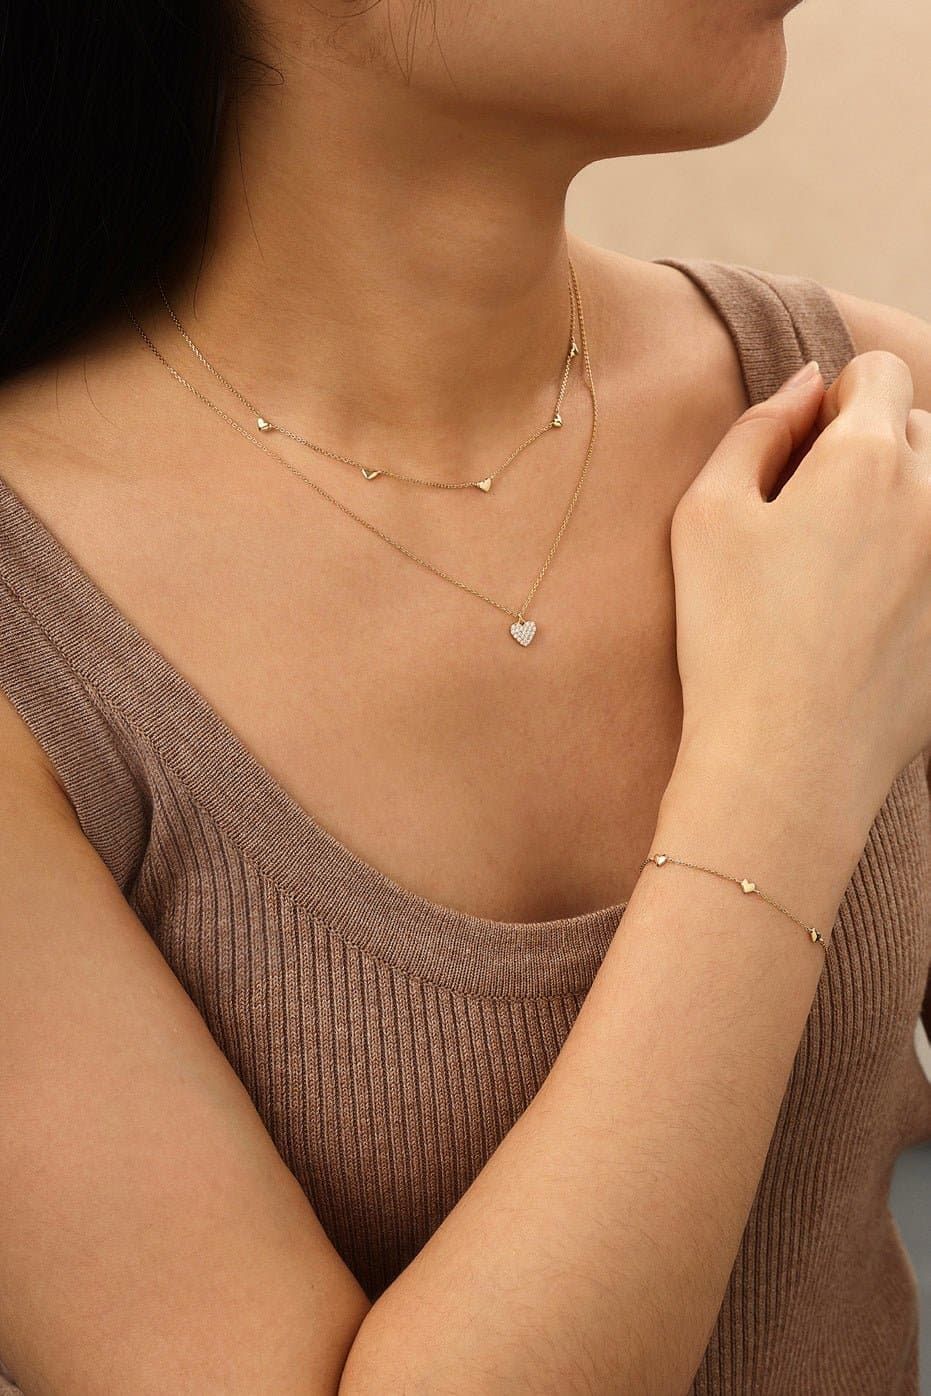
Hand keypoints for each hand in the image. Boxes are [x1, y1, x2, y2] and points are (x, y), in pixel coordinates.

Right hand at [668, 351, 930, 827]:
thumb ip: (757, 428)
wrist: (788, 762)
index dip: (833, 402)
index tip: (800, 455)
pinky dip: (913, 569)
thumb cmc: (732, 638)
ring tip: (843, 569)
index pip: (878, 374)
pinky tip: (865, 620)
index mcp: (868, 461)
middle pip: (921, 430)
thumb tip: (806, 383)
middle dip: (872, 450)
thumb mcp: (706, 516)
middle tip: (811, 519)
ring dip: (902, 506)